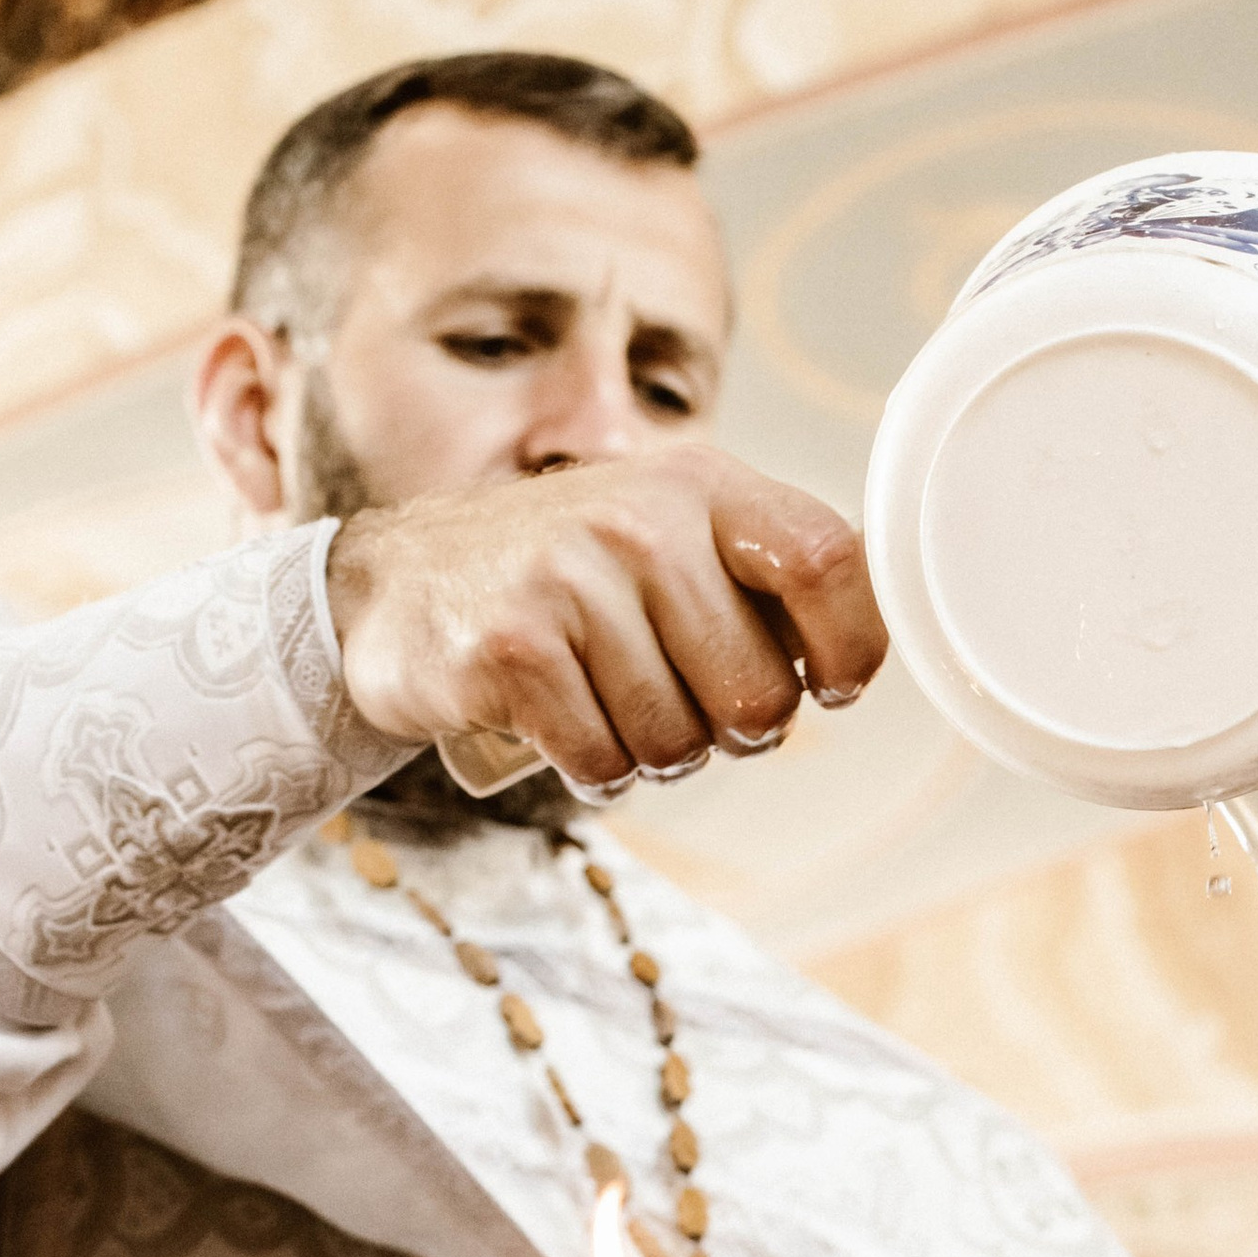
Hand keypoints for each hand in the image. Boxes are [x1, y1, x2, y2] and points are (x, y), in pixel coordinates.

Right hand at [324, 447, 886, 795]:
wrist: (392, 588)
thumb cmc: (560, 580)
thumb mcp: (666, 540)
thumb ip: (760, 581)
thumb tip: (865, 646)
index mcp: (702, 486)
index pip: (831, 564)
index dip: (850, 650)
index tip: (827, 684)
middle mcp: (642, 520)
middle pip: (761, 696)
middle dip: (728, 731)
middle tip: (673, 700)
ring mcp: (572, 578)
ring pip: (680, 744)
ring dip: (650, 754)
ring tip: (603, 702)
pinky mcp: (512, 647)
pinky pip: (605, 763)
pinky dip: (591, 770)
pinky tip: (559, 724)